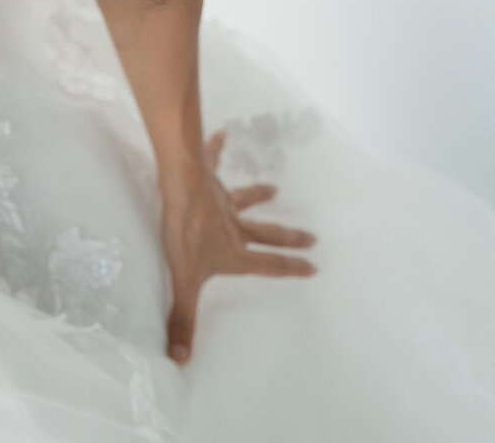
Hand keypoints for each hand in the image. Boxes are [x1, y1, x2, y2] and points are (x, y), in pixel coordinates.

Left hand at [159, 127, 317, 365]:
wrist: (180, 189)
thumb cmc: (183, 235)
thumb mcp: (183, 283)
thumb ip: (182, 320)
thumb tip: (180, 361)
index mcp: (234, 253)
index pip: (267, 265)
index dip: (290, 268)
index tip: (314, 268)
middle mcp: (233, 226)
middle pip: (266, 232)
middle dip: (289, 236)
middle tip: (313, 236)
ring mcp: (221, 200)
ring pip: (245, 198)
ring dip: (258, 194)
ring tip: (273, 188)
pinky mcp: (206, 178)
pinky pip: (214, 160)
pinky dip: (218, 147)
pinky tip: (222, 133)